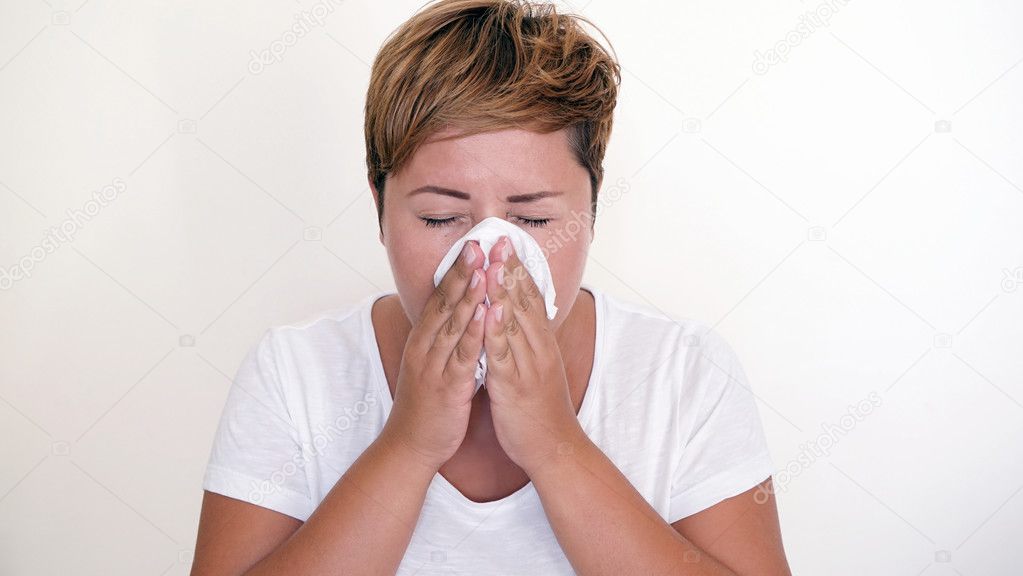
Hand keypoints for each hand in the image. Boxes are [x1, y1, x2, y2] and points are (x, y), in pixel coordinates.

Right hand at [380, 240, 486, 470]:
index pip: (441, 297)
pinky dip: (474, 334)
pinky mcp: (446, 387)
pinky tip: (485, 315)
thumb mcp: (435, 363)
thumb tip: (463, 313)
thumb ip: (447, 338)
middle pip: (445, 303)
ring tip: (484, 269)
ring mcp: (434, 366)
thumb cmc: (429, 404)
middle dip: (463, 272)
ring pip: (453, 325)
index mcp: (424, 340)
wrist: (411, 444)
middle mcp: (425, 347)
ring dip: (469, 296)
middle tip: (478, 243)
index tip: (473, 244)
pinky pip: (462, 357)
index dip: (457, 270)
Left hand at [482, 235, 583, 474]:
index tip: (507, 243)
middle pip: (524, 302)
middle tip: (498, 238)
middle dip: (509, 268)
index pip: (530, 298)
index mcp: (541, 344)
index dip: (518, 269)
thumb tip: (517, 320)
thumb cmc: (541, 410)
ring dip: (503, 291)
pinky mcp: (515, 385)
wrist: (555, 448)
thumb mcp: (537, 369)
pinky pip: (505, 354)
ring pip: (515, 322)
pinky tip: (490, 310)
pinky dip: (497, 330)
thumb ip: (527, 343)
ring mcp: (528, 366)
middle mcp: (538, 349)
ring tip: (492, 262)